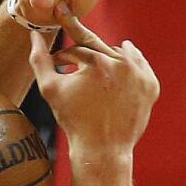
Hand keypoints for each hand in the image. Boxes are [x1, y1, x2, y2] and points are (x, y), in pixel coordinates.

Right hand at [28, 15, 158, 159]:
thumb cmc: (74, 121)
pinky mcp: (151, 85)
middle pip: (98, 47)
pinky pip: (138, 65)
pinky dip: (128, 66)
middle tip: (74, 60)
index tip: (58, 62)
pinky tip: (119, 68)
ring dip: (105, 58)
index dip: (63, 56)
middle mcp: (122, 64)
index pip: (76, 48)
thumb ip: (39, 60)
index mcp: (97, 62)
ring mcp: (140, 75)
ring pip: (119, 53)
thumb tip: (34, 35)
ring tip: (94, 73)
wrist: (103, 149)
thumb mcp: (51, 90)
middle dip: (83, 53)